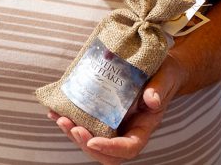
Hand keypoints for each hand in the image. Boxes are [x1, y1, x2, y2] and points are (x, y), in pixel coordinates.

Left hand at [49, 56, 187, 163]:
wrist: (160, 69)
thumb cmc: (164, 75)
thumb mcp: (165, 78)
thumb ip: (159, 90)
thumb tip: (151, 100)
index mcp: (144, 127)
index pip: (128, 148)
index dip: (110, 149)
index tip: (94, 141)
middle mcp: (127, 130)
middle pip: (106, 152)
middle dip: (86, 143)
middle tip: (72, 126)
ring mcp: (114, 124)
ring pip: (92, 140)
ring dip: (73, 133)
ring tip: (59, 118)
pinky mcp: (103, 114)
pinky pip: (85, 124)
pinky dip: (69, 120)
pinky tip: (55, 111)